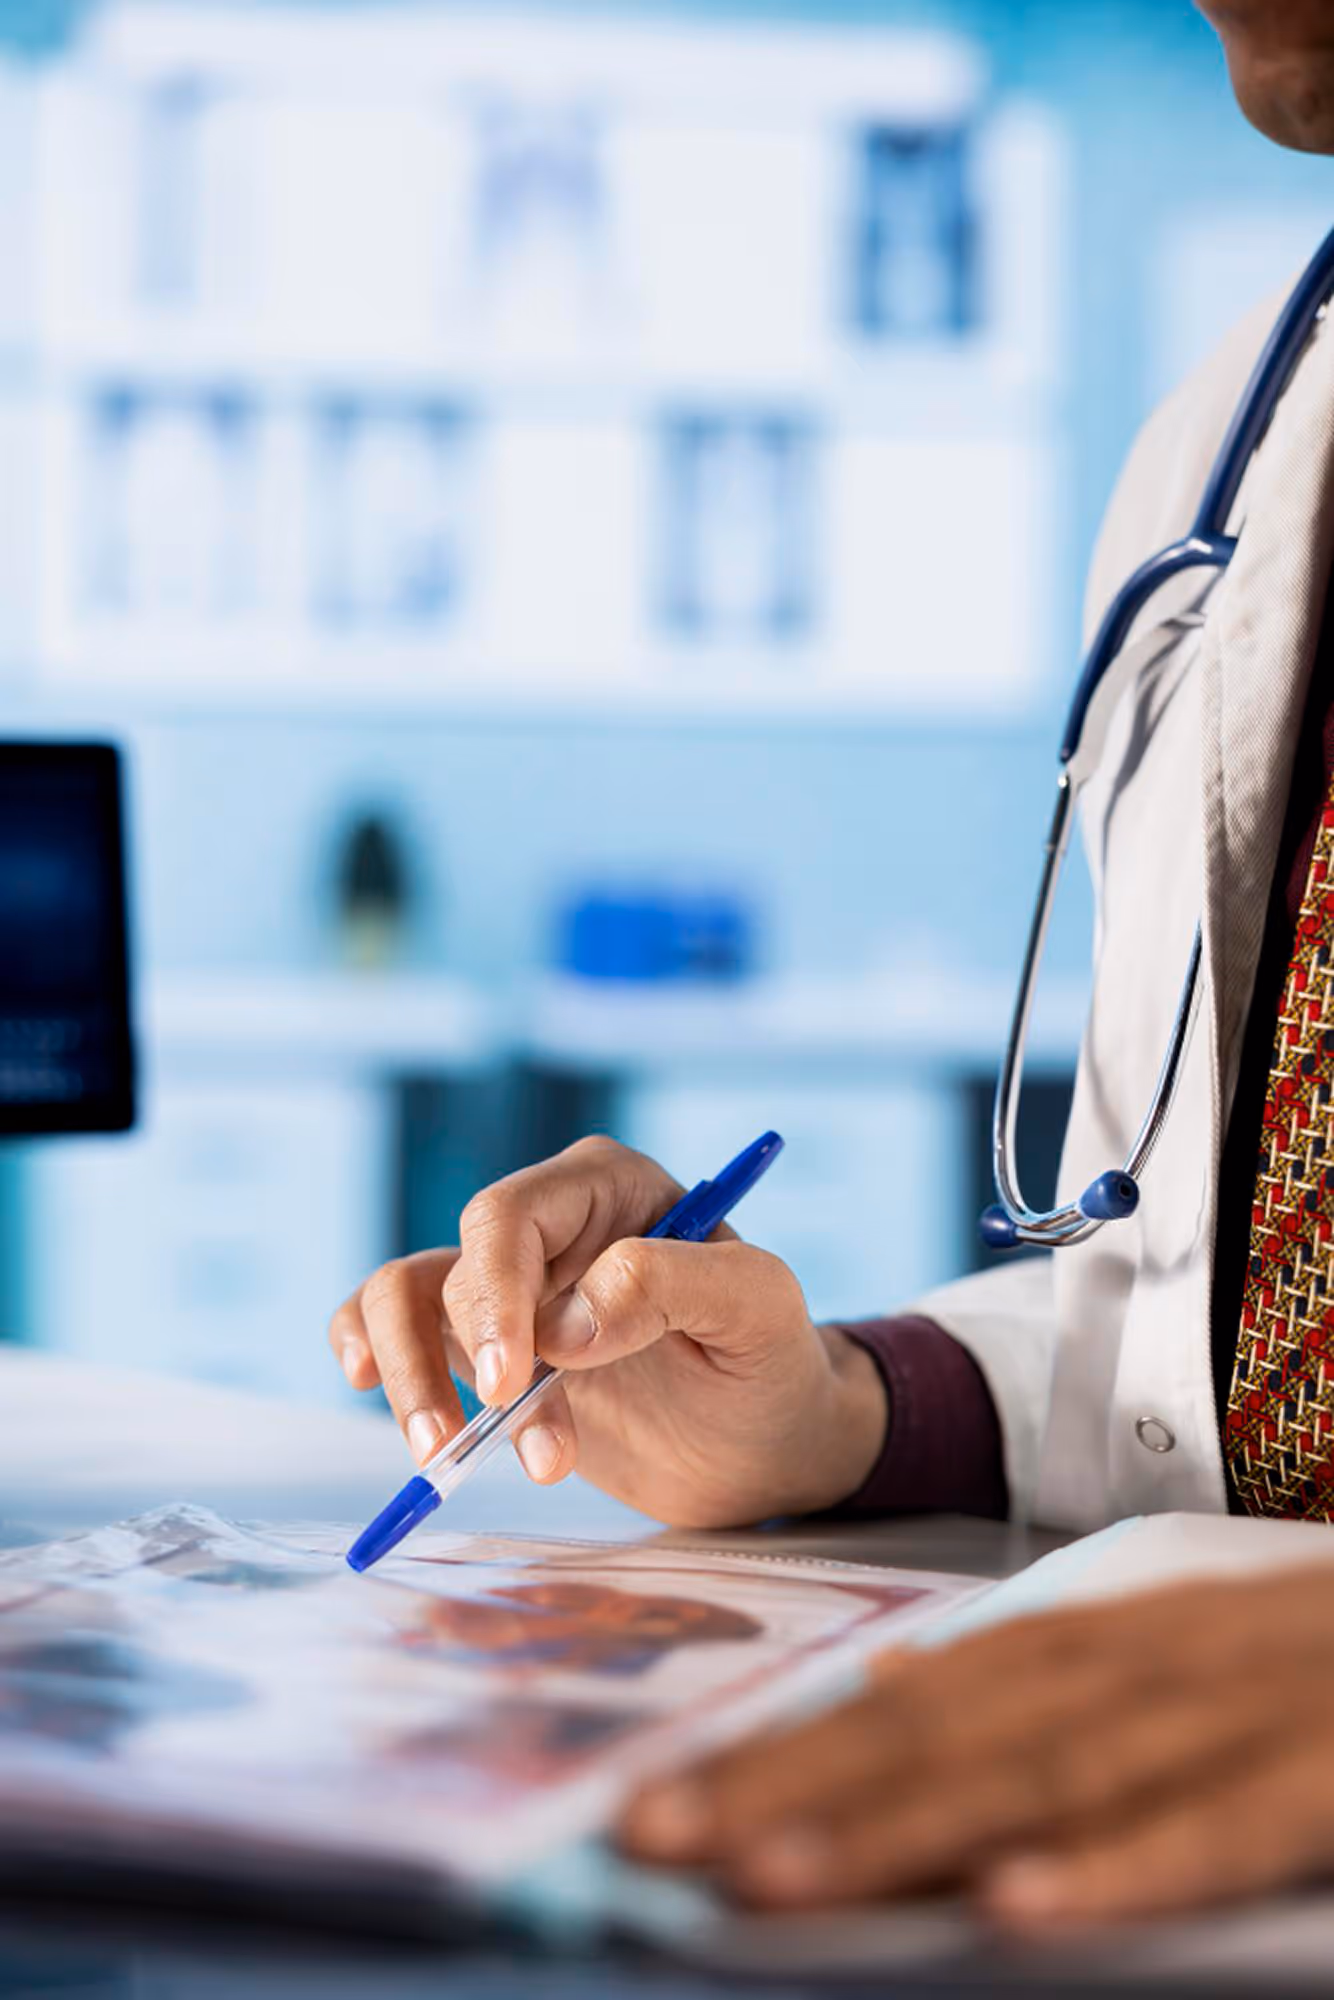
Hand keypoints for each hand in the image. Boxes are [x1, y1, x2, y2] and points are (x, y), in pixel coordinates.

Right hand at [328, 1135, 887, 1527]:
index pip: (511, 1217)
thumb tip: (568, 1322)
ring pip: (403, 1296)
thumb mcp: (759, 1309)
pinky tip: (367, 1387)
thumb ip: (674, 1284)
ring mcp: (508, 1286)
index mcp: (610, 1187)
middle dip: (463, 1362)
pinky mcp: (480, 1345)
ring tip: (444, 1460)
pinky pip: (389, 1325)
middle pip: (456, 1268)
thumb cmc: (769, 1360)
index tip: (505, 1381)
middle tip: (511, 1447)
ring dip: (409, 1378)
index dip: (493, 1295)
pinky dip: (367, 1351)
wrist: (762, 1440)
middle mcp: (548, 1224)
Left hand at [620, 1564, 1333, 1926]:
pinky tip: (1026, 1908)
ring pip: (1054, 1773)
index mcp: (1108, 1632)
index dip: (788, 1749)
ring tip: (779, 1881)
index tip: (664, 1804)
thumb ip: (1055, 1683)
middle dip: (794, 1791)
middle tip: (654, 1845)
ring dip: (910, 1824)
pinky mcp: (1327, 1772)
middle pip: (952, 1729)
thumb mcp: (1179, 1651)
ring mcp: (1242, 1708)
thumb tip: (900, 1711)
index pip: (921, 1694)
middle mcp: (1151, 1657)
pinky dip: (1123, 1865)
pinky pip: (1219, 1827)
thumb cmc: (1322, 1653)